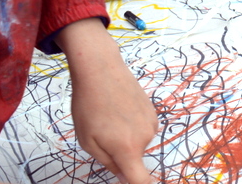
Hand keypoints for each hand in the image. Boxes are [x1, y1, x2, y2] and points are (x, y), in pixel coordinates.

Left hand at [59, 20, 157, 183]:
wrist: (101, 69)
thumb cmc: (88, 106)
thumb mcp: (88, 141)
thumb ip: (108, 163)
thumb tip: (125, 177)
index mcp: (127, 149)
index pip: (141, 181)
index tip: (131, 183)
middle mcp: (145, 138)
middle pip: (134, 159)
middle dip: (120, 155)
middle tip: (102, 134)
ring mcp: (152, 123)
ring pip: (137, 143)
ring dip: (125, 138)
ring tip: (109, 117)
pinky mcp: (153, 111)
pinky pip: (142, 129)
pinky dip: (131, 126)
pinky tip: (118, 109)